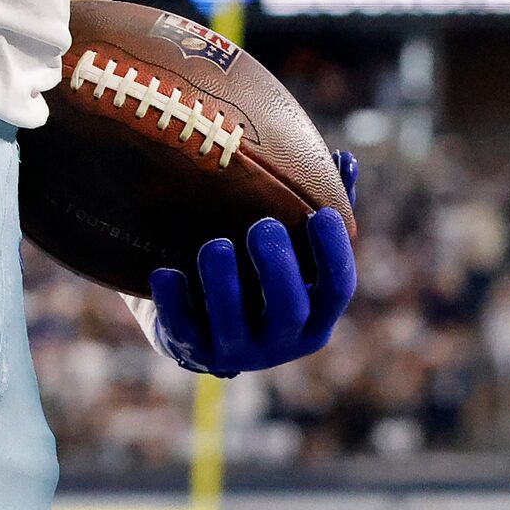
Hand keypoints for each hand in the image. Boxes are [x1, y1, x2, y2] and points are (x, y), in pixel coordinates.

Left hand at [146, 149, 356, 376]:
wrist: (198, 319)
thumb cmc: (256, 270)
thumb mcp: (289, 246)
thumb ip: (314, 205)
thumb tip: (344, 160)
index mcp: (314, 314)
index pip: (337, 289)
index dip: (333, 253)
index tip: (321, 213)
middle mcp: (280, 340)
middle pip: (289, 310)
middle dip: (277, 268)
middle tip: (262, 227)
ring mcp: (235, 349)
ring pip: (234, 325)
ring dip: (225, 284)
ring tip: (215, 246)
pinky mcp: (191, 348)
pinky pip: (182, 331)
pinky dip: (174, 302)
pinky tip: (165, 272)